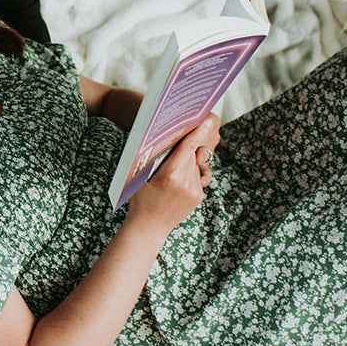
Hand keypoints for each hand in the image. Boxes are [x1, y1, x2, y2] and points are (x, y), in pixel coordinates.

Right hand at [129, 114, 220, 233]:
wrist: (149, 227)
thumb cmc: (140, 197)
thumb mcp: (140, 175)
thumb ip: (155, 157)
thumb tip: (166, 137)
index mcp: (170, 174)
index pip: (188, 147)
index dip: (197, 131)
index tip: (206, 118)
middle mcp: (186, 182)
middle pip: (192, 153)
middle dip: (187, 146)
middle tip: (178, 144)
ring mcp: (195, 190)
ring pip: (196, 164)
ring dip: (187, 162)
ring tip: (170, 174)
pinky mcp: (199, 196)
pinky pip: (198, 176)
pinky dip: (189, 174)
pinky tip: (176, 183)